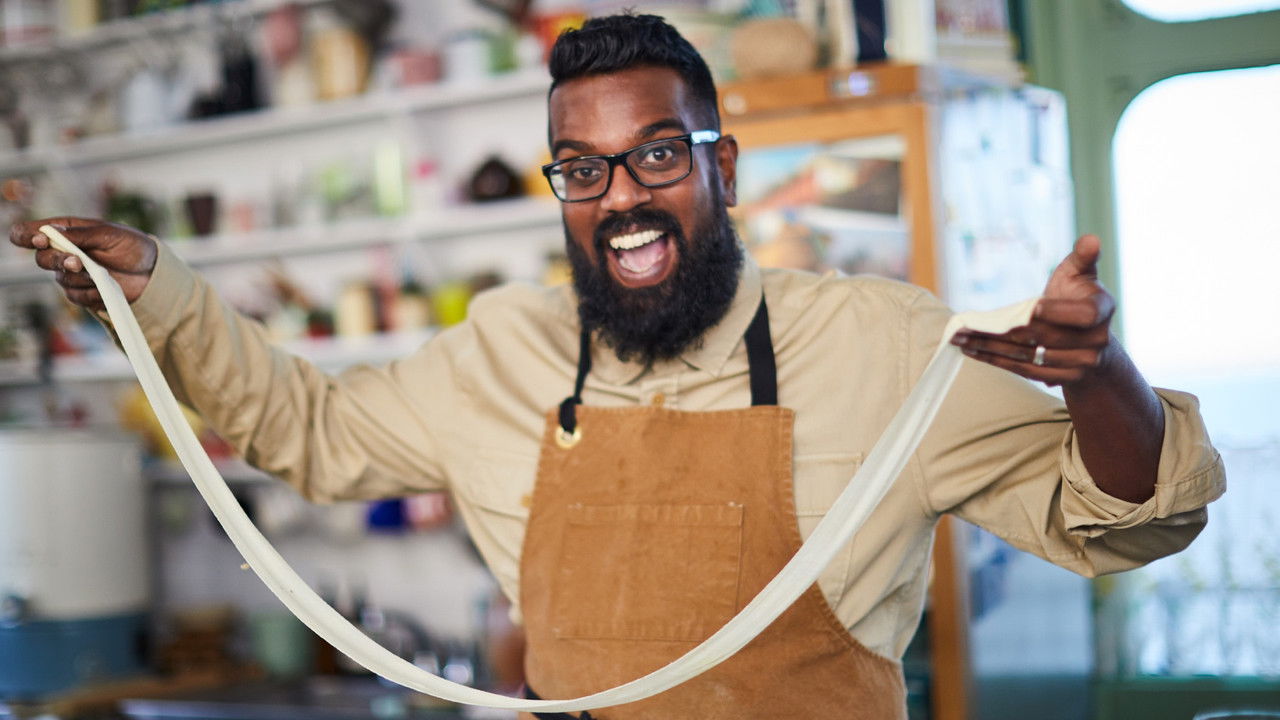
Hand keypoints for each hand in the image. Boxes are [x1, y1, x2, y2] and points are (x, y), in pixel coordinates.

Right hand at [10, 217, 157, 309]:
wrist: (152, 273)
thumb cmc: (132, 246)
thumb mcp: (109, 234)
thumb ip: (80, 234)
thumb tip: (51, 232)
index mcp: (67, 231)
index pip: (32, 232)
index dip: (28, 236)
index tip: (39, 240)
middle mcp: (65, 252)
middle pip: (42, 259)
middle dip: (57, 261)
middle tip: (77, 262)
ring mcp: (72, 273)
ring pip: (61, 279)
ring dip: (81, 279)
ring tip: (102, 275)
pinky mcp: (82, 292)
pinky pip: (76, 296)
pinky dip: (91, 293)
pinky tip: (105, 287)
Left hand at [950, 235, 1115, 387]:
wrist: (1089, 340)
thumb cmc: (1079, 298)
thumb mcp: (1081, 274)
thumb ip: (1083, 257)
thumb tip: (1090, 239)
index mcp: (1102, 311)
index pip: (1083, 315)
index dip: (1057, 312)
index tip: (1031, 308)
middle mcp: (1096, 341)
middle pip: (1045, 338)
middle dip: (1005, 331)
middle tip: (968, 325)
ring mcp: (1080, 364)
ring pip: (1029, 356)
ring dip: (991, 348)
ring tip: (961, 338)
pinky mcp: (1062, 378)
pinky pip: (1025, 370)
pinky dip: (997, 361)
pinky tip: (973, 351)